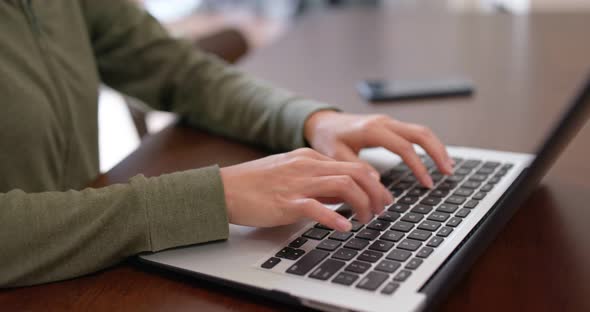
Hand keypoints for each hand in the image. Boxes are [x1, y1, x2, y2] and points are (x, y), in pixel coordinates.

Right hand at [220, 148, 393, 230]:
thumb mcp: (291, 175)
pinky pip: (316, 207)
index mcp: (309, 159)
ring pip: (343, 186)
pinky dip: (334, 218)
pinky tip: (344, 227)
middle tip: (383, 210)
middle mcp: (307, 167)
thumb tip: (341, 197)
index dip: (374, 182)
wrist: (225, 188)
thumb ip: (316, 183)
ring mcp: (297, 183)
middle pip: (356, 173)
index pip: (352, 165)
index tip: (381, 197)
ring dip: (362, 204)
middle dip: (376, 192)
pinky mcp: (286, 202)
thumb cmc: (255, 185)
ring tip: (367, 220)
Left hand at [304, 111, 453, 187]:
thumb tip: (378, 184)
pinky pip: (414, 133)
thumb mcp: (336, 156)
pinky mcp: (390, 126)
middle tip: (448, 173)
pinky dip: (427, 145)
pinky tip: (434, 158)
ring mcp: (388, 122)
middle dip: (437, 153)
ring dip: (436, 148)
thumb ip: (357, 168)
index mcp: (372, 129)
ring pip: (421, 131)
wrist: (322, 122)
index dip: (418, 166)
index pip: (404, 147)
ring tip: (447, 167)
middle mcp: (384, 122)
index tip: (427, 184)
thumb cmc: (327, 139)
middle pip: (420, 133)